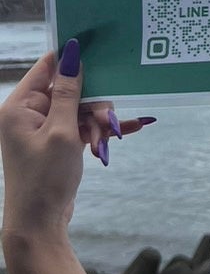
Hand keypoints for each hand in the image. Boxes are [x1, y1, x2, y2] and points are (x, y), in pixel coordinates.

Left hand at [0, 41, 151, 240]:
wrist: (40, 223)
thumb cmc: (44, 178)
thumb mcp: (61, 131)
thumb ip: (68, 92)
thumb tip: (72, 54)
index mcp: (19, 106)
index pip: (47, 67)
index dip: (73, 58)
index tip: (102, 50)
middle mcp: (29, 113)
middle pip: (70, 91)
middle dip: (93, 105)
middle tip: (107, 122)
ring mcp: (44, 129)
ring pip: (80, 110)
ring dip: (97, 124)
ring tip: (104, 145)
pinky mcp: (57, 143)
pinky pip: (82, 127)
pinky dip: (99, 132)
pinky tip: (127, 131)